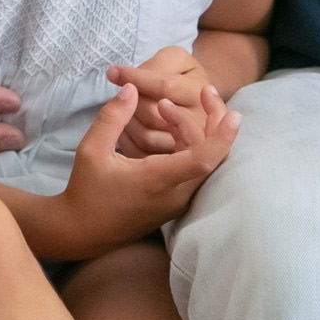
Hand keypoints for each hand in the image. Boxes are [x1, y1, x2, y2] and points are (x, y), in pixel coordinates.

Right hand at [50, 83, 238, 256]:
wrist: (85, 230)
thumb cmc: (87, 191)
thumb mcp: (91, 150)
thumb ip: (112, 117)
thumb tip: (132, 89)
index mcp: (157, 180)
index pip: (202, 160)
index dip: (222, 137)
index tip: (235, 115)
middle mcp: (175, 193)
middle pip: (211, 156)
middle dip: (213, 120)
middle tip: (204, 90)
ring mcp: (178, 200)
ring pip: (203, 161)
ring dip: (196, 129)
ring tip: (166, 106)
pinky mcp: (176, 201)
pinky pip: (194, 168)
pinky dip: (189, 143)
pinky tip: (168, 125)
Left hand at [107, 46, 219, 156]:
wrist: (197, 100)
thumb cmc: (181, 75)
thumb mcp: (176, 59)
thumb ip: (156, 64)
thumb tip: (119, 77)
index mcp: (198, 94)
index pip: (163, 86)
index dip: (134, 77)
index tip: (113, 72)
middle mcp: (197, 124)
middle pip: (152, 114)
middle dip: (131, 102)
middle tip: (124, 94)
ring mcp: (186, 147)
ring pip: (146, 137)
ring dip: (126, 121)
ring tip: (125, 109)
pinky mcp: (173, 164)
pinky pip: (141, 153)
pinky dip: (126, 139)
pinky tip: (125, 126)